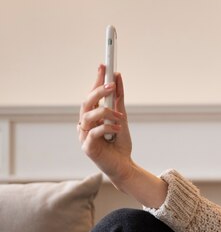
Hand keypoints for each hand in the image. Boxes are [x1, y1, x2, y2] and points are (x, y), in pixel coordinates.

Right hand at [78, 65, 132, 188]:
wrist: (124, 166)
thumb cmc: (120, 143)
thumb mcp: (122, 118)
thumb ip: (118, 100)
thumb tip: (118, 78)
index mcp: (92, 116)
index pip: (92, 94)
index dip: (97, 80)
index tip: (104, 65)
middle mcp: (85, 124)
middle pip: (86, 102)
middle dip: (99, 91)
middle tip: (112, 84)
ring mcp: (84, 135)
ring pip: (88, 115)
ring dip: (106, 112)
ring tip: (120, 117)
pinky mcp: (87, 148)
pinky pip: (94, 133)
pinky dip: (107, 128)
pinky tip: (117, 129)